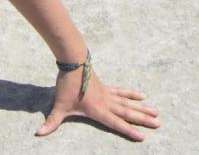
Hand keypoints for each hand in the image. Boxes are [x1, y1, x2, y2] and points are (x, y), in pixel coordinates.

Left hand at [36, 66, 159, 140]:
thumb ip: (51, 122)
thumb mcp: (58, 106)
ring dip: (142, 108)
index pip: (116, 122)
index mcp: (97, 109)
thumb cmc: (66, 85)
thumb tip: (39, 134)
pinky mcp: (106, 86)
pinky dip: (132, 94)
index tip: (143, 137)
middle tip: (159, 123)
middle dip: (143, 119)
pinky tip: (142, 95)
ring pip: (128, 102)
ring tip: (156, 112)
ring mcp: (107, 93)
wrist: (73, 61)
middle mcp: (106, 102)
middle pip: (128, 112)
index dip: (129, 130)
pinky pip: (122, 92)